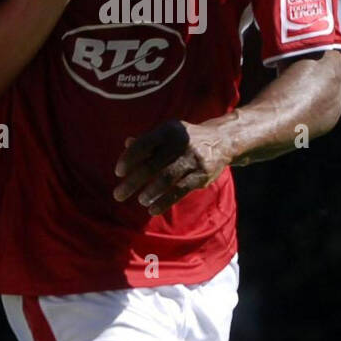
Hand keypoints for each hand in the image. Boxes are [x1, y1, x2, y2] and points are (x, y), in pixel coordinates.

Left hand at [114, 120, 232, 215]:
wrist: (221, 140)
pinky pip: (180, 190)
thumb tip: (127, 144)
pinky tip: (153, 209)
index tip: (118, 173)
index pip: (143, 145)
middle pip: (151, 165)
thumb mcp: (168, 133)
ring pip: (166, 179)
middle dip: (133, 182)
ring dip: (150, 192)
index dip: (129, 158)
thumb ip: (148, 140)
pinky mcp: (201, 175)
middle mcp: (180, 143)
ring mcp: (192, 159)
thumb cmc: (186, 138)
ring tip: (140, 200)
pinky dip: (164, 201)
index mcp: (167, 131)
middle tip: (118, 195)